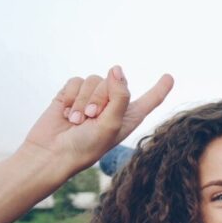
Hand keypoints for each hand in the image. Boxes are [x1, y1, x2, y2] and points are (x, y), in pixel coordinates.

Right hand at [22, 66, 172, 173]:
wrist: (51, 153)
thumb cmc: (86, 146)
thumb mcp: (110, 124)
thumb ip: (119, 95)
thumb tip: (116, 69)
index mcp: (129, 117)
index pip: (150, 99)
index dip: (160, 88)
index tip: (169, 76)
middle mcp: (113, 106)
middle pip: (115, 82)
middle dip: (100, 98)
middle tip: (91, 118)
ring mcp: (92, 99)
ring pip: (94, 80)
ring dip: (83, 100)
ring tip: (77, 121)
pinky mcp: (72, 95)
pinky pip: (75, 81)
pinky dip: (70, 97)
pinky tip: (65, 113)